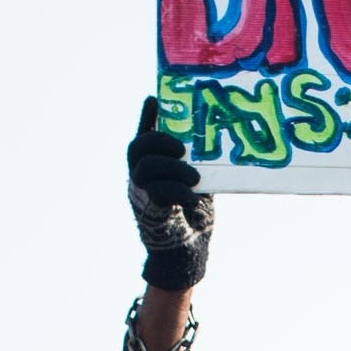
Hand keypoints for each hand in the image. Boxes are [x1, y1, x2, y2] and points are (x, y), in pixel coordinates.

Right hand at [128, 97, 213, 289]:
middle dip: (159, 141)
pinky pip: (157, 194)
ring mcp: (141, 195)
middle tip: (181, 147)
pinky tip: (193, 196)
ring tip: (194, 176)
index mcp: (151, 166)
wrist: (188, 252)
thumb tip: (212, 135)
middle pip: (138, 148)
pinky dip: (177, 191)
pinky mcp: (149, 213)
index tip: (155, 99)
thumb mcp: (197, 180)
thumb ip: (197, 160)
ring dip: (172, 168)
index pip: (144, 136)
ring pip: (145, 169)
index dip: (147, 117)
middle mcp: (140, 177)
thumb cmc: (194, 214)